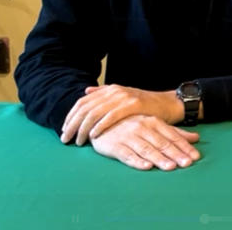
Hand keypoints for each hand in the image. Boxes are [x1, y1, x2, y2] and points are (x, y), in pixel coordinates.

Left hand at [60, 84, 182, 145]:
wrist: (168, 104)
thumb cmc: (144, 106)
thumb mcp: (122, 97)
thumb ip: (104, 94)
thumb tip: (86, 91)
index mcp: (109, 89)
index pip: (82, 102)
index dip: (70, 116)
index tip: (63, 130)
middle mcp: (114, 91)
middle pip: (85, 108)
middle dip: (72, 124)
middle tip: (65, 139)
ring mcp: (124, 97)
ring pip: (95, 112)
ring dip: (83, 128)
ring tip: (78, 141)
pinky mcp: (134, 104)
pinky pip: (112, 115)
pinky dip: (100, 125)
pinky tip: (94, 134)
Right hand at [90, 115, 200, 170]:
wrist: (100, 120)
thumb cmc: (131, 124)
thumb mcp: (154, 124)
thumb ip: (174, 132)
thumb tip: (196, 138)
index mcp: (153, 121)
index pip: (172, 135)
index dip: (184, 146)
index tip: (195, 156)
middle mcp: (142, 127)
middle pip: (161, 143)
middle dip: (175, 154)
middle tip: (187, 163)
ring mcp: (128, 136)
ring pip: (146, 149)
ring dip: (159, 159)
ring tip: (170, 167)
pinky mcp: (115, 146)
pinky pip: (127, 154)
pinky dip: (137, 161)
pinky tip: (146, 167)